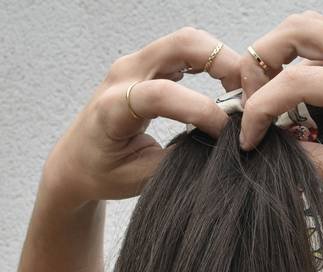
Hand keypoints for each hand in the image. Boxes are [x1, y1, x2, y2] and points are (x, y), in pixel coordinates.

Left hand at [41, 27, 242, 211]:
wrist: (75, 162)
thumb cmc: (101, 173)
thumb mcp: (140, 179)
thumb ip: (178, 159)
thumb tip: (219, 147)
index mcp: (112, 107)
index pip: (161, 95)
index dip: (200, 110)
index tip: (226, 133)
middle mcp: (123, 75)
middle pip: (181, 45)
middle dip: (223, 64)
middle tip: (248, 96)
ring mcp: (135, 64)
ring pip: (187, 41)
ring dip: (221, 60)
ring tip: (241, 93)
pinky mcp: (147, 65)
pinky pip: (184, 51)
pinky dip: (211, 62)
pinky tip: (225, 86)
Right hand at [236, 12, 322, 210]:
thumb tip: (280, 152)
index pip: (296, 82)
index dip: (261, 110)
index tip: (250, 140)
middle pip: (299, 29)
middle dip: (261, 60)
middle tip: (251, 101)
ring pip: (314, 28)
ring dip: (281, 53)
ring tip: (268, 95)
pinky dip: (304, 59)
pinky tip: (299, 97)